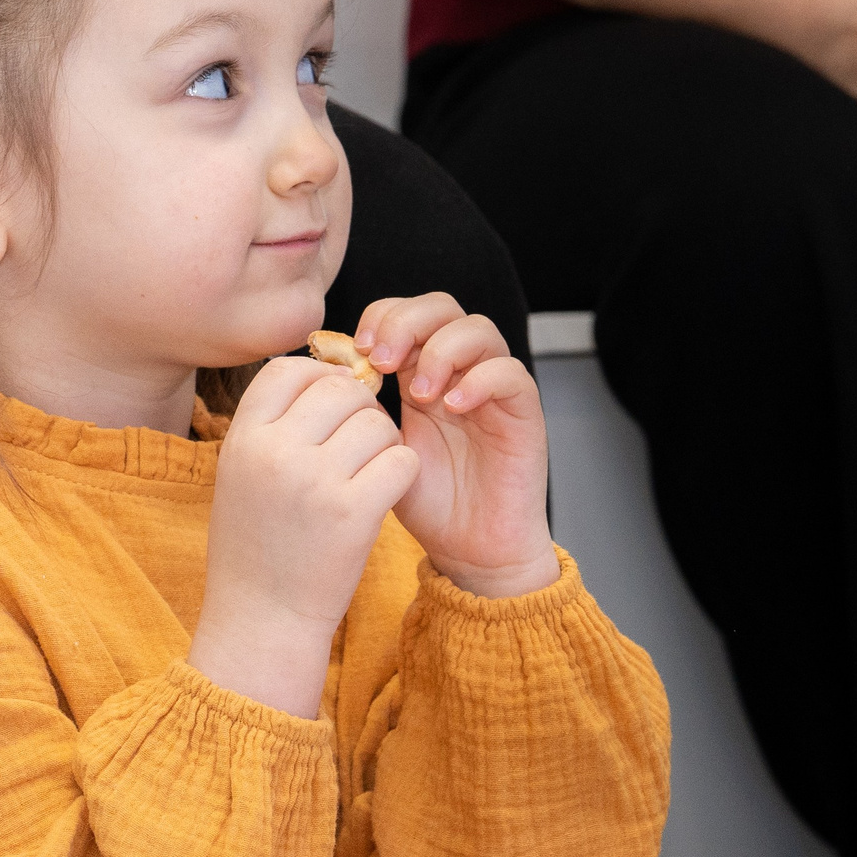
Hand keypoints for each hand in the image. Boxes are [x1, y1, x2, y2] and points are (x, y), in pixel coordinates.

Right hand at [189, 355, 419, 716]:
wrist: (262, 620)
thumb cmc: (256, 547)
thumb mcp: (243, 475)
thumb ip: (275, 426)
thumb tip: (327, 371)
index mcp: (243, 438)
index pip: (289, 369)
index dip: (318, 381)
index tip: (328, 413)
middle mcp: (275, 452)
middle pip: (342, 390)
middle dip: (360, 413)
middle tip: (357, 450)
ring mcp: (315, 481)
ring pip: (379, 423)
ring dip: (385, 445)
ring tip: (367, 477)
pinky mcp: (354, 512)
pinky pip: (403, 460)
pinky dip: (402, 474)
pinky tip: (383, 495)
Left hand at [354, 293, 559, 599]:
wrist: (469, 549)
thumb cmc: (425, 501)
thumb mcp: (378, 449)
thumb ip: (361, 408)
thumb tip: (333, 370)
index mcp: (420, 371)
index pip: (405, 312)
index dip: (381, 317)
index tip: (358, 350)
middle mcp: (459, 370)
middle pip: (441, 307)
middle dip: (407, 322)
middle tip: (383, 360)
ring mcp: (493, 388)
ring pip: (478, 329)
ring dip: (442, 350)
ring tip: (420, 394)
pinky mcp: (523, 411)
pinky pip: (510, 373)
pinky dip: (479, 380)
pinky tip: (452, 407)